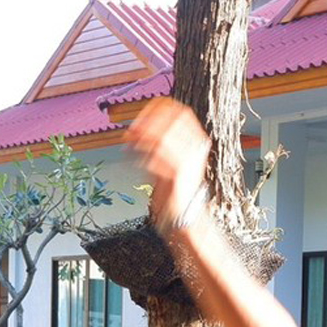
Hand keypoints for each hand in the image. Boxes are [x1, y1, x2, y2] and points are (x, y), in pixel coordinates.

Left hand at [123, 98, 209, 230]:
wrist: (185, 217)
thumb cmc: (175, 190)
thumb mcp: (170, 160)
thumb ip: (159, 143)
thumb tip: (136, 128)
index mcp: (197, 141)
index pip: (182, 113)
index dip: (161, 109)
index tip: (142, 113)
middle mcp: (195, 149)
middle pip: (171, 121)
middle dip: (148, 121)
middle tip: (132, 128)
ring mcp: (188, 162)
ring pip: (162, 137)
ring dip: (141, 137)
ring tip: (128, 140)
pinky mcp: (177, 176)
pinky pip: (156, 158)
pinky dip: (141, 155)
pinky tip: (132, 156)